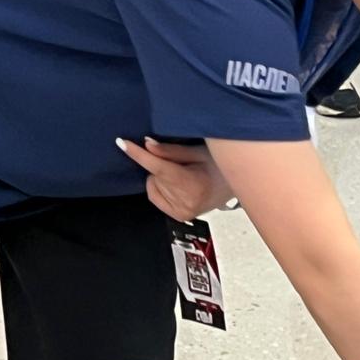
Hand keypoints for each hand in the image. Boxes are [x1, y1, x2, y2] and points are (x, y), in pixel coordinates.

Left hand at [117, 137, 234, 221]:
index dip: (138, 154)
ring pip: (153, 185)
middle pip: (155, 175)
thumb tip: (147, 145)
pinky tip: (179, 186)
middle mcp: (186, 202)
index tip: (122, 143)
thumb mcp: (199, 152)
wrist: (238, 185)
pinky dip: (161, 188)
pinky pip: (155, 196)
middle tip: (184, 165)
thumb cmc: (220, 166)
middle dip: (162, 166)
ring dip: (163, 178)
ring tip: (186, 176)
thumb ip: (171, 151)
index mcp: (193, 184)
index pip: (158, 166)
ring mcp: (182, 212)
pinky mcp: (179, 216)